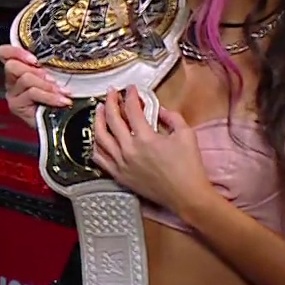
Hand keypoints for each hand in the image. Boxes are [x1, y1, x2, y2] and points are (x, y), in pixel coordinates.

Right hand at [0, 43, 68, 125]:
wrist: (58, 125)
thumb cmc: (56, 100)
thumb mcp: (52, 79)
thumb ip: (47, 68)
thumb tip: (55, 58)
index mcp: (19, 70)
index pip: (5, 53)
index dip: (16, 52)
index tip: (34, 59)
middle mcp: (12, 81)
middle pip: (13, 65)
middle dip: (36, 70)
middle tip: (53, 79)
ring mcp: (13, 94)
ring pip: (25, 79)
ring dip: (47, 85)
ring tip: (62, 92)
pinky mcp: (17, 106)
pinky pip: (32, 93)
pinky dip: (49, 96)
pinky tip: (61, 100)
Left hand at [91, 87, 204, 211]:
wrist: (186, 195)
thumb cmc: (188, 167)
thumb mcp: (186, 134)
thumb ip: (172, 117)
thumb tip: (161, 110)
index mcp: (145, 138)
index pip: (131, 109)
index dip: (130, 95)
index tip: (131, 89)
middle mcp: (128, 150)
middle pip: (111, 119)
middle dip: (110, 102)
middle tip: (111, 93)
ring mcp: (121, 164)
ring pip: (100, 138)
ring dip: (98, 120)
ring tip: (99, 110)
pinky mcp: (119, 176)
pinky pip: (100, 158)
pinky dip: (96, 145)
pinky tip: (98, 138)